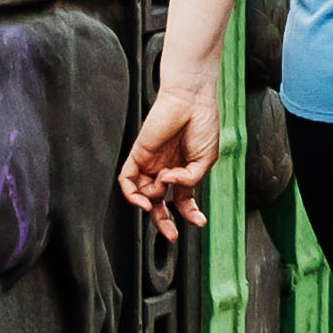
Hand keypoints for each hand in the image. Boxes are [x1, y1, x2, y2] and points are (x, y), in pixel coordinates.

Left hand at [117, 80, 218, 235]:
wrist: (192, 98)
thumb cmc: (203, 123)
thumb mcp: (205, 160)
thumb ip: (190, 180)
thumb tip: (169, 186)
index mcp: (185, 169)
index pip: (182, 200)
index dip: (190, 214)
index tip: (199, 223)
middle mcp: (167, 168)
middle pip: (160, 202)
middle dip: (164, 221)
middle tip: (171, 235)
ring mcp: (152, 162)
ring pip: (144, 194)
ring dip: (153, 203)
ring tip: (162, 195)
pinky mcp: (138, 153)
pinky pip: (127, 180)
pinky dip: (133, 194)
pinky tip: (145, 199)